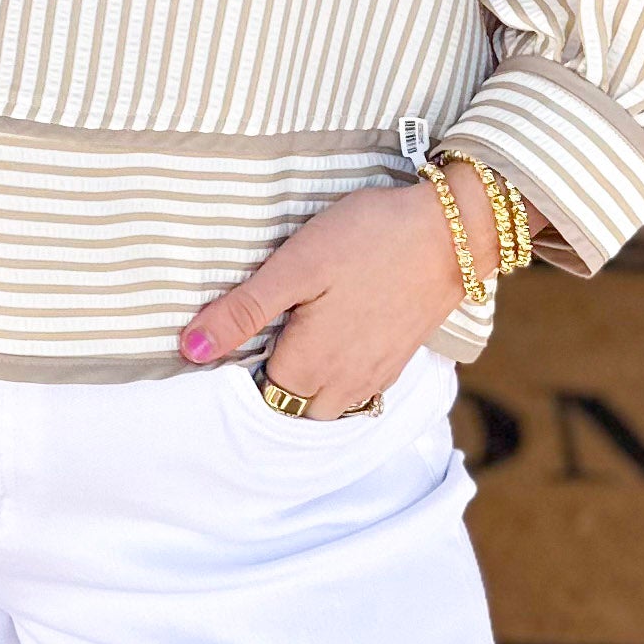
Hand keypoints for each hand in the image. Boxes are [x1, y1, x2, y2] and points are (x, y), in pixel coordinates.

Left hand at [177, 174, 484, 415]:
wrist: (453, 231)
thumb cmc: (369, 239)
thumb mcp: (295, 266)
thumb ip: (242, 312)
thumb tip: (190, 350)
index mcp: (311, 365)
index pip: (260, 399)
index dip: (240, 376)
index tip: (234, 342)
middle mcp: (344, 384)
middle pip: (293, 411)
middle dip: (273, 389)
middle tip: (260, 341)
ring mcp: (376, 376)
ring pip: (327, 406)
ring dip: (305, 388)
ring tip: (293, 342)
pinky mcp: (398, 360)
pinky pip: (358, 391)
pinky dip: (337, 380)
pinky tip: (332, 343)